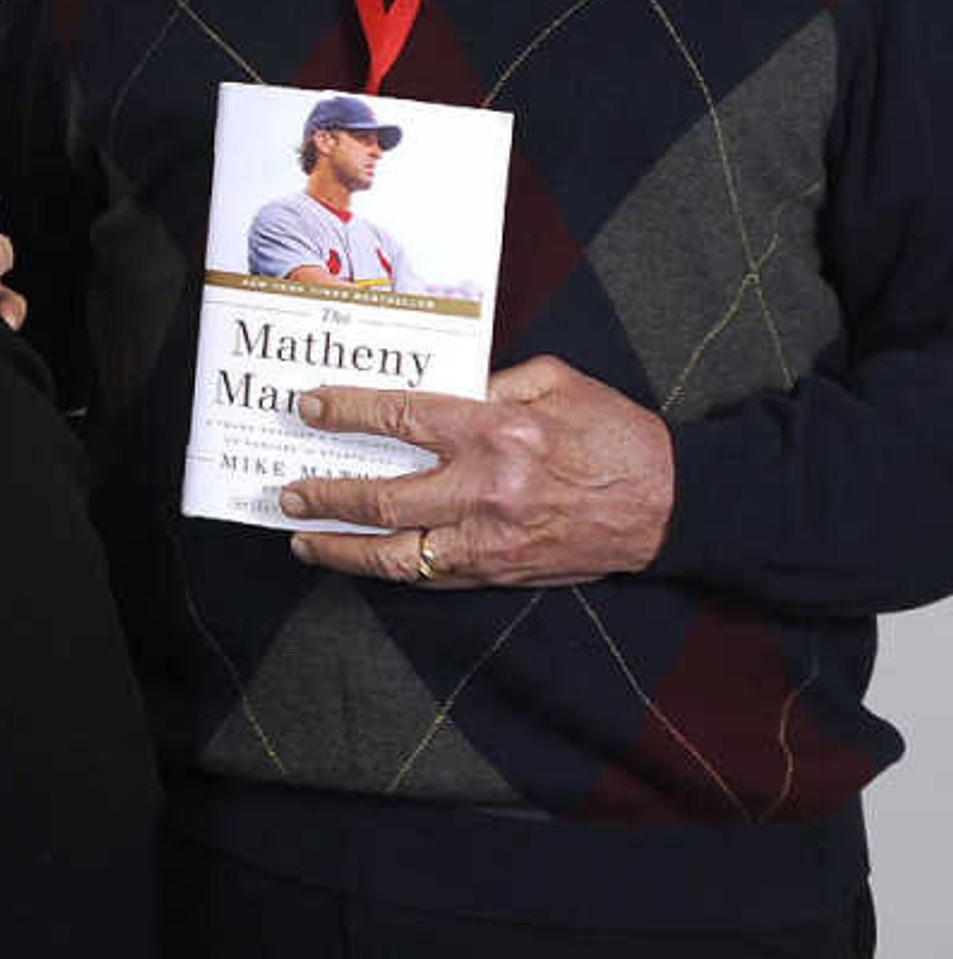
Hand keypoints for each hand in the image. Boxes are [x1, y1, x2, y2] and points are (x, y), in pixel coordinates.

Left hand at [281, 357, 675, 587]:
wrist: (672, 504)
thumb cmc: (615, 435)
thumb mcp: (556, 381)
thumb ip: (490, 382)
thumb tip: (438, 387)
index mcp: (496, 431)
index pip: (399, 419)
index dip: (346, 413)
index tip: (309, 409)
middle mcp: (485, 490)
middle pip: (382, 497)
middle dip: (325, 496)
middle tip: (287, 492)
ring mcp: (490, 539)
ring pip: (396, 554)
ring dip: (341, 549)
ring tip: (303, 539)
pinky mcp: (502, 572)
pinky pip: (431, 576)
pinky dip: (390, 572)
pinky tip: (362, 562)